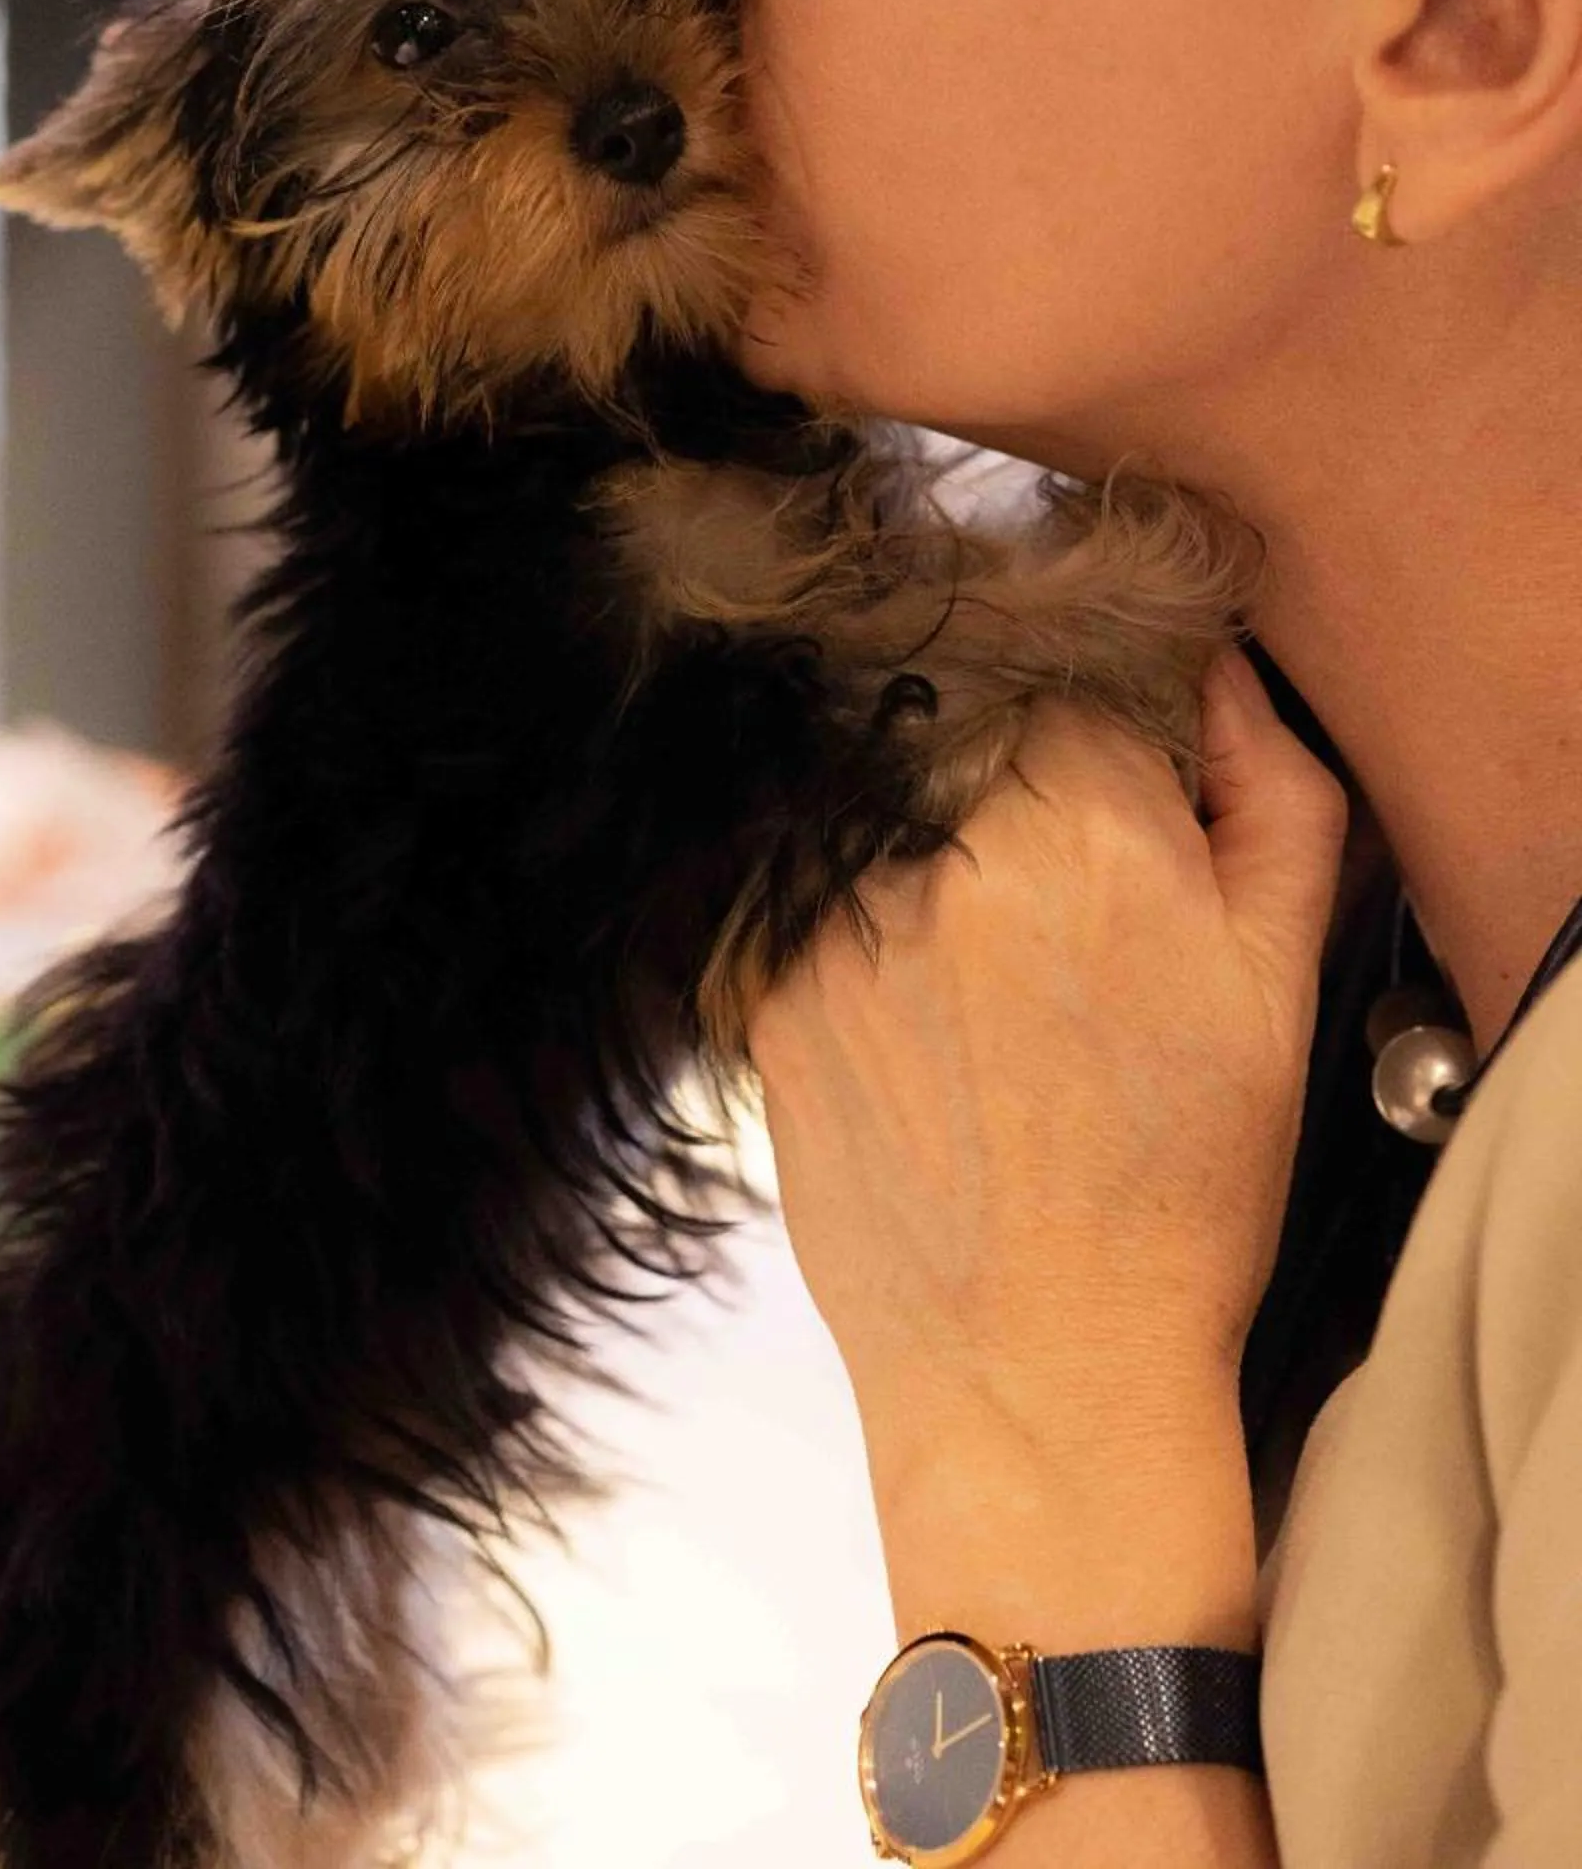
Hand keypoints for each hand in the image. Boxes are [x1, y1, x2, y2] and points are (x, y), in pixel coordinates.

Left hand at [745, 644, 1348, 1476]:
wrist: (1041, 1367)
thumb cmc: (1178, 1180)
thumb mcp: (1277, 979)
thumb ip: (1267, 790)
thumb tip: (1215, 672)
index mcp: (1083, 823)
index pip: (1067, 678)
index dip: (1098, 745)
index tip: (1110, 820)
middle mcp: (941, 846)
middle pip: (960, 730)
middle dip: (1005, 796)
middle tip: (1049, 931)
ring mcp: (835, 915)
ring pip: (876, 814)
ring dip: (922, 862)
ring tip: (982, 1000)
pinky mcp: (763, 988)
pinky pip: (807, 902)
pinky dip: (859, 939)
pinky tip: (921, 1038)